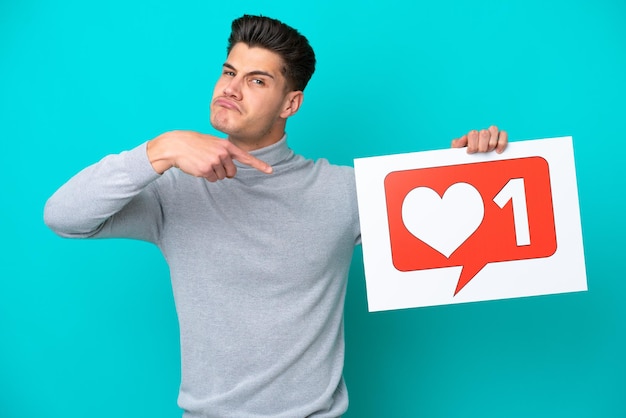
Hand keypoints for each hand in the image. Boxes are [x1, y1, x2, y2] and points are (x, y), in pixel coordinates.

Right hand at [146, 130, 272, 181]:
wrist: (176, 145)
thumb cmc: (194, 144)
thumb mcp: (212, 143)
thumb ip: (224, 153)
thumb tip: (230, 171)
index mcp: (226, 145)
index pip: (246, 157)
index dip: (259, 165)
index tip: (270, 171)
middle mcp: (223, 153)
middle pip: (232, 172)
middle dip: (223, 172)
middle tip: (211, 163)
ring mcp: (215, 161)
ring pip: (221, 177)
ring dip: (213, 173)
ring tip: (202, 162)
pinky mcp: (206, 169)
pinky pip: (212, 179)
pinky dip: (206, 176)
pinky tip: (198, 166)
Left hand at [451, 126, 507, 153]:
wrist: (470, 162)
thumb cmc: (465, 157)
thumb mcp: (457, 152)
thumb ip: (457, 145)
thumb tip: (463, 138)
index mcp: (471, 136)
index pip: (473, 134)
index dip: (473, 144)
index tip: (470, 152)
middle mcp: (481, 133)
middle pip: (484, 132)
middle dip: (482, 146)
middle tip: (480, 152)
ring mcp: (491, 134)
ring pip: (493, 129)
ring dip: (491, 143)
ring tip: (488, 151)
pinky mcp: (500, 138)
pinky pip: (503, 134)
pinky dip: (501, 142)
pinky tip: (498, 151)